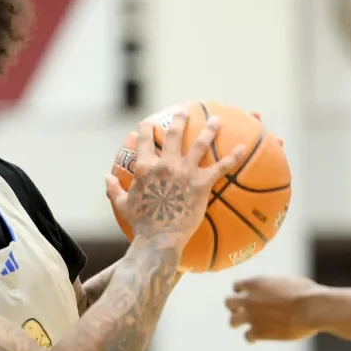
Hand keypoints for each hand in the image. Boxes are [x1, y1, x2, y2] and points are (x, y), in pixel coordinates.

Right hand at [105, 106, 243, 251]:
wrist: (158, 239)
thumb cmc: (141, 225)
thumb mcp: (123, 205)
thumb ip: (114, 189)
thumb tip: (107, 177)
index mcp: (145, 168)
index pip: (143, 141)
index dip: (145, 129)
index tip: (147, 123)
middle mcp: (165, 164)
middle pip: (173, 134)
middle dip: (179, 119)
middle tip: (184, 111)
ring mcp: (184, 172)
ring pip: (199, 144)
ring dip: (210, 130)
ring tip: (217, 121)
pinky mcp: (201, 184)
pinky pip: (221, 167)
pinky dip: (233, 157)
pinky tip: (243, 148)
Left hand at [225, 275, 321, 340]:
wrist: (312, 308)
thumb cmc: (308, 293)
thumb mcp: (287, 282)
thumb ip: (275, 287)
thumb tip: (278, 291)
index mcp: (255, 283)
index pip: (236, 286)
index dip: (241, 292)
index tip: (247, 296)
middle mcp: (248, 299)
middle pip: (228, 302)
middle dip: (235, 307)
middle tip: (242, 312)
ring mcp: (251, 316)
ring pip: (232, 321)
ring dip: (238, 323)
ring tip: (245, 326)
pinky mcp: (258, 332)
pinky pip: (247, 336)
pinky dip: (252, 338)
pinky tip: (257, 339)